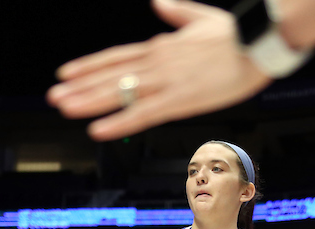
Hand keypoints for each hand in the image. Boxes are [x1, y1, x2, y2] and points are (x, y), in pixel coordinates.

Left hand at [47, 0, 271, 140]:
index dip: (90, 66)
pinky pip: (142, 114)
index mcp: (162, 46)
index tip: (68, 73)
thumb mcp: (201, 16)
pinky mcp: (180, 99)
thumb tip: (158, 2)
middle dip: (80, 86)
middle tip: (54, 96)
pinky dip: (118, 122)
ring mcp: (166, 81)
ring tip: (65, 108)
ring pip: (120, 93)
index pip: (117, 57)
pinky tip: (98, 130)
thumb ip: (176, 12)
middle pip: (111, 76)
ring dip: (89, 102)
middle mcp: (158, 62)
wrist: (260, 41)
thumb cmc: (238, 33)